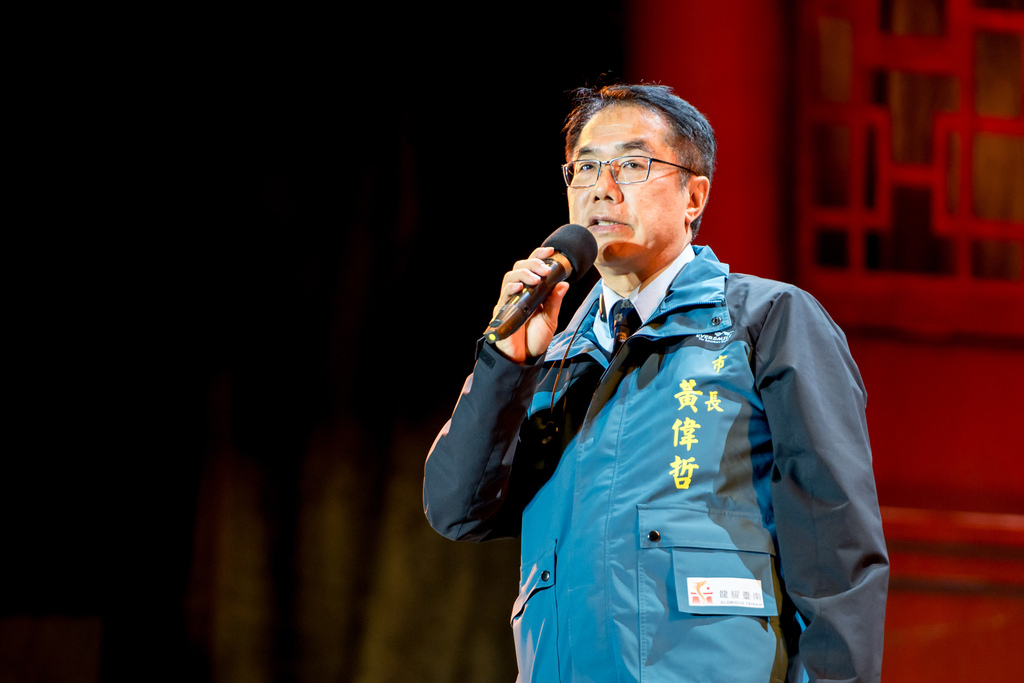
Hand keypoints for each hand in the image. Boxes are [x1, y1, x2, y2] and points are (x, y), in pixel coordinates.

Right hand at [492, 246, 569, 362]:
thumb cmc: (534, 340)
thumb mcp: (550, 320)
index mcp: (532, 292)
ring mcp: (509, 301)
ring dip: (524, 274)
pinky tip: (520, 288)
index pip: (533, 268)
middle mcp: (519, 294)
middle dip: (533, 263)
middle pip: (520, 267)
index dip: (539, 256)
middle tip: (545, 269)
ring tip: (536, 278)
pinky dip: (511, 288)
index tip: (551, 251)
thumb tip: (564, 284)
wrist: (523, 359)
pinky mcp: (502, 311)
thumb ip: (555, 302)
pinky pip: (503, 295)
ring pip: (510, 277)